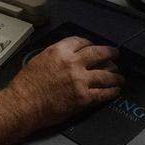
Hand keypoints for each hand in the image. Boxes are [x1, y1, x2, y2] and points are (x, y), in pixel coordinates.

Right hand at [6, 36, 123, 128]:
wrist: (24, 104)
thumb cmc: (27, 84)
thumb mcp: (40, 59)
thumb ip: (56, 55)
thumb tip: (68, 56)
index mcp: (60, 51)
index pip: (81, 41)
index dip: (90, 43)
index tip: (94, 46)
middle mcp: (73, 63)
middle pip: (99, 54)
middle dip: (110, 53)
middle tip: (116, 54)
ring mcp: (80, 80)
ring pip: (105, 74)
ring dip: (115, 75)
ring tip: (120, 76)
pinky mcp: (83, 98)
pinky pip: (102, 93)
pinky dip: (111, 92)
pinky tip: (115, 91)